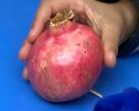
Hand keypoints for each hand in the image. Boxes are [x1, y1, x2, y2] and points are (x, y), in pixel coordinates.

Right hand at [19, 0, 138, 71]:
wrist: (115, 25)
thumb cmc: (112, 22)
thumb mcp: (113, 30)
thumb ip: (111, 44)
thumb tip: (110, 62)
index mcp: (73, 2)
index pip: (50, 6)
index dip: (39, 20)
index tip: (33, 36)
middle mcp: (63, 13)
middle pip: (41, 24)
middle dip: (30, 40)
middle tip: (23, 56)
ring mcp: (60, 27)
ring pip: (41, 37)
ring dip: (32, 54)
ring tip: (26, 72)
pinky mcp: (61, 39)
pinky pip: (48, 47)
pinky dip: (42, 59)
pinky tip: (38, 74)